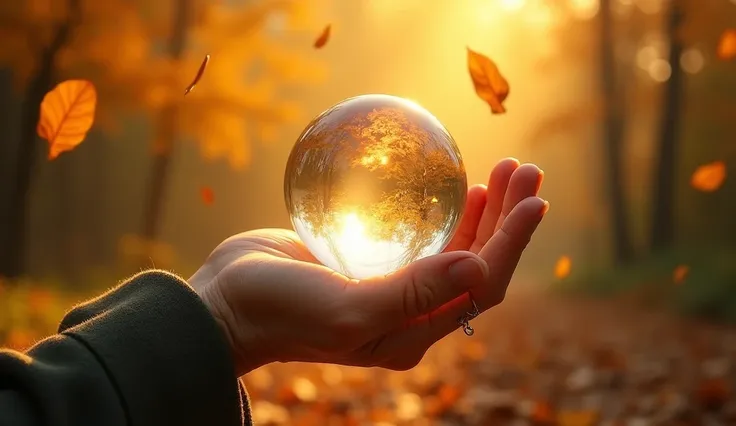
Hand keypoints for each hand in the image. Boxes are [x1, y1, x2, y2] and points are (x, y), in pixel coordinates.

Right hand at [189, 158, 547, 375]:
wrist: (228, 304)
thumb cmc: (282, 313)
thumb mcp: (346, 310)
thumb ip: (411, 293)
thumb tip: (477, 264)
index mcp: (414, 330)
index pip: (482, 286)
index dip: (513, 244)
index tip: (535, 200)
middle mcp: (412, 311)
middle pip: (477, 261)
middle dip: (508, 218)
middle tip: (525, 169)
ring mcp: (394, 284)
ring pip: (457, 245)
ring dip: (486, 210)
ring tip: (505, 170)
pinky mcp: (374, 260)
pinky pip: (425, 233)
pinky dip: (450, 210)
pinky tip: (462, 187)